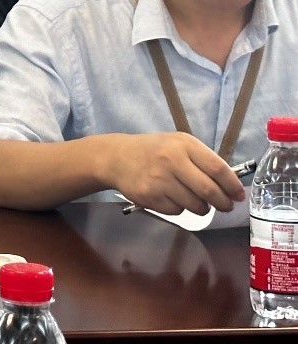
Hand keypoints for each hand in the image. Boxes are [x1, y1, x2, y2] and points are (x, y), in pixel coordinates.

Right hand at [104, 132, 246, 214]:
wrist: (117, 157)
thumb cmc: (154, 150)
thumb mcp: (178, 145)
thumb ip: (203, 160)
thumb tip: (231, 186)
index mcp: (183, 144)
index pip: (218, 168)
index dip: (233, 185)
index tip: (239, 195)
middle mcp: (171, 160)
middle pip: (209, 190)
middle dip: (222, 203)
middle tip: (225, 206)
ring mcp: (159, 179)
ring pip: (195, 205)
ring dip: (202, 208)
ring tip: (196, 200)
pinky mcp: (149, 196)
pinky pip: (177, 211)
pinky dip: (181, 209)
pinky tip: (172, 198)